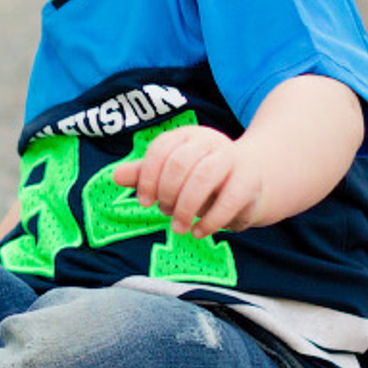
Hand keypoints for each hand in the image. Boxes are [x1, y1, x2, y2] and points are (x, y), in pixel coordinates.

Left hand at [112, 125, 263, 237]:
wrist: (251, 182)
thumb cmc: (202, 180)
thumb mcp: (171, 175)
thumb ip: (144, 175)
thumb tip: (115, 176)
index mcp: (186, 136)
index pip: (160, 150)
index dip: (147, 178)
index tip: (144, 201)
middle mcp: (209, 141)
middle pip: (179, 163)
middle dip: (167, 193)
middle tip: (165, 213)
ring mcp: (232, 158)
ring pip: (203, 177)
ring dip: (186, 207)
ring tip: (179, 228)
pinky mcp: (249, 180)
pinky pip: (229, 199)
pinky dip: (211, 220)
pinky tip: (199, 232)